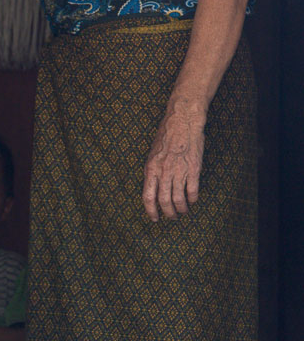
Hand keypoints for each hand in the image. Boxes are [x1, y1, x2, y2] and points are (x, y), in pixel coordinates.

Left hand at [143, 103, 204, 220]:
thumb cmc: (167, 135)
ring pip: (179, 200)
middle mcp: (163, 172)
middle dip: (168, 214)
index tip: (155, 218)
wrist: (182, 121)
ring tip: (183, 211)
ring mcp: (179, 171)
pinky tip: (193, 201)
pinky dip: (193, 199)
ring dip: (181, 209)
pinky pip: (193, 191)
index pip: (148, 197)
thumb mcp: (153, 153)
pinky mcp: (193, 170)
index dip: (151, 211)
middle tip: (172, 217)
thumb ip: (153, 171)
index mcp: (151, 169)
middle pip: (164, 202)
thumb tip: (153, 187)